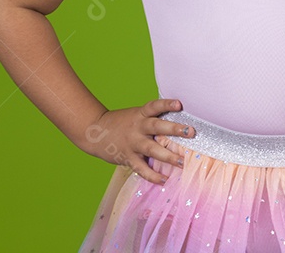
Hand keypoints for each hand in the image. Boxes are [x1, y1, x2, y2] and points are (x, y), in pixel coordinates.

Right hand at [79, 98, 195, 183]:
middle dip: (174, 129)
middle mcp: (137, 127)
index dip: (166, 104)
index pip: (154, 106)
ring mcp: (132, 143)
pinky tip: (164, 180)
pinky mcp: (127, 157)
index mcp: (140, 114)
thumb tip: (177, 124)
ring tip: (182, 162)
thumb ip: (152, 118)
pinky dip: (152, 175)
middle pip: (157, 126)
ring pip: (152, 149)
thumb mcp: (135, 115)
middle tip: (190, 132)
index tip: (179, 104)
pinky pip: (141, 168)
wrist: (94, 132)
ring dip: (168, 156)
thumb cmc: (121, 123)